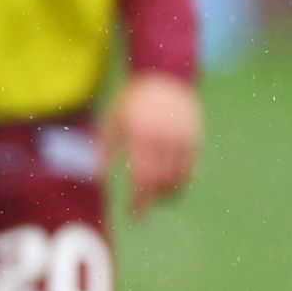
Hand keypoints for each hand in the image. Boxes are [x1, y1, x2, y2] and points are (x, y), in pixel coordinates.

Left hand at [102, 71, 201, 217]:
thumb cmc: (133, 100)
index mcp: (142, 133)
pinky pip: (191, 169)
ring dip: (167, 194)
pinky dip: (181, 182)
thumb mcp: (113, 119)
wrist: (165, 76)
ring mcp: (183, 138)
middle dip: (151, 201)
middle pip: (162, 181)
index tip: (133, 214)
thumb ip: (105, 147)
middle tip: (139, 213)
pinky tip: (168, 187)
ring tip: (152, 199)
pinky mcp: (195, 138)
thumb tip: (96, 175)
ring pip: (179, 178)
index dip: (140, 199)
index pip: (143, 175)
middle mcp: (165, 137)